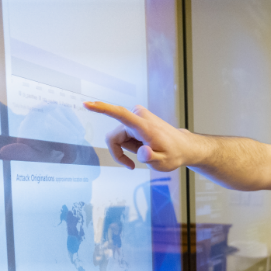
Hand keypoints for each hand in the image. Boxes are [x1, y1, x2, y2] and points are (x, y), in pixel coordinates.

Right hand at [83, 101, 203, 171]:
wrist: (183, 146)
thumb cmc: (174, 154)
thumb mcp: (164, 163)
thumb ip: (152, 158)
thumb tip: (143, 152)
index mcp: (144, 126)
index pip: (120, 114)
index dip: (102, 109)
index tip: (87, 105)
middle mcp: (139, 116)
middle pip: (114, 137)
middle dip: (120, 152)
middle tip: (132, 165)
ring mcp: (137, 115)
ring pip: (119, 137)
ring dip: (128, 148)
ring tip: (145, 151)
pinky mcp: (135, 118)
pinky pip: (123, 134)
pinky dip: (130, 144)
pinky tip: (143, 147)